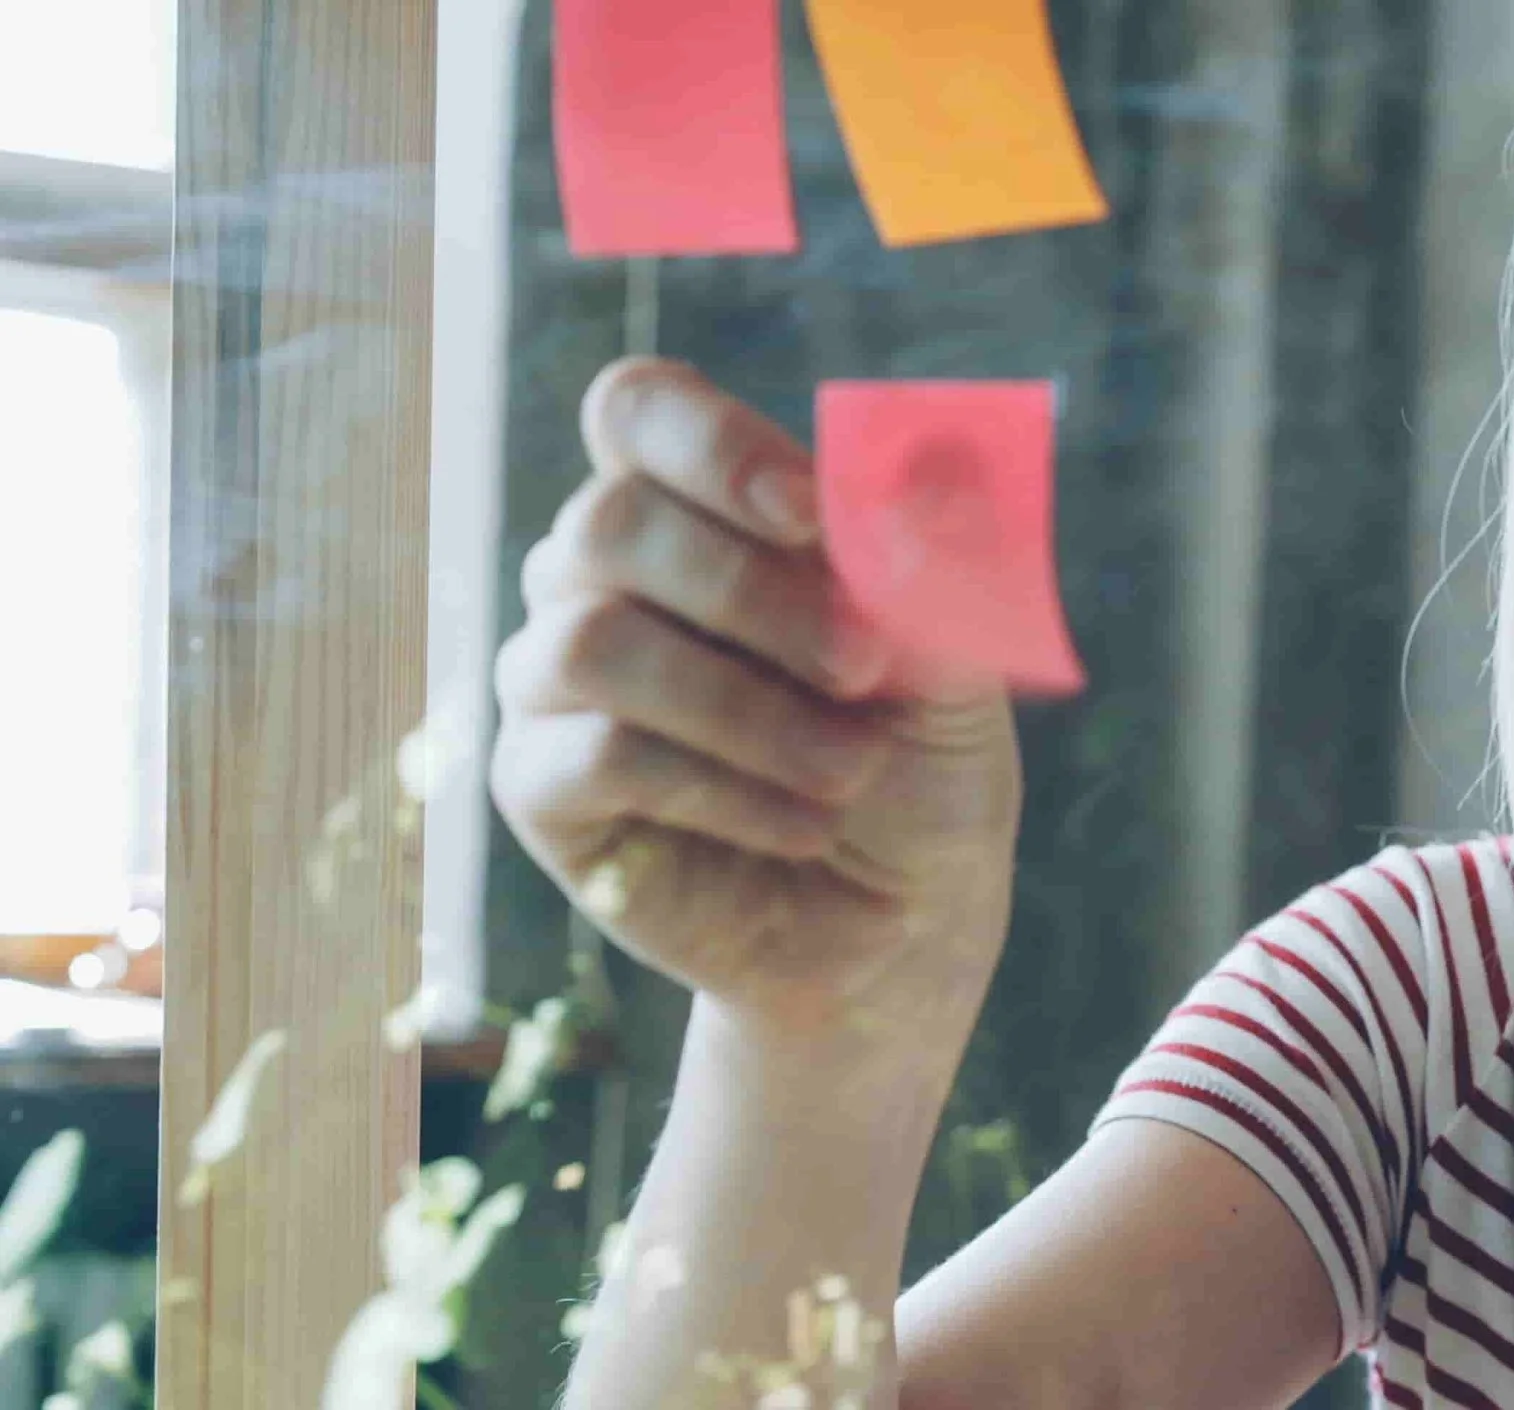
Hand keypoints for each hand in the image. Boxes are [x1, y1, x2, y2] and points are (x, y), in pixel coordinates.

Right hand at [490, 357, 1023, 1038]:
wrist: (902, 914)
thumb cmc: (919, 762)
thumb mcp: (954, 660)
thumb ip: (930, 566)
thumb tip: (931, 469)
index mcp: (699, 509)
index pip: (639, 411)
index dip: (710, 445)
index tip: (812, 512)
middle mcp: (603, 576)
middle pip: (610, 521)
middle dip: (753, 594)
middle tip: (865, 668)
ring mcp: (556, 679)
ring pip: (594, 642)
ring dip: (747, 709)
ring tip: (849, 769)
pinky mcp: (541, 787)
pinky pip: (599, 754)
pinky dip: (722, 789)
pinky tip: (805, 823)